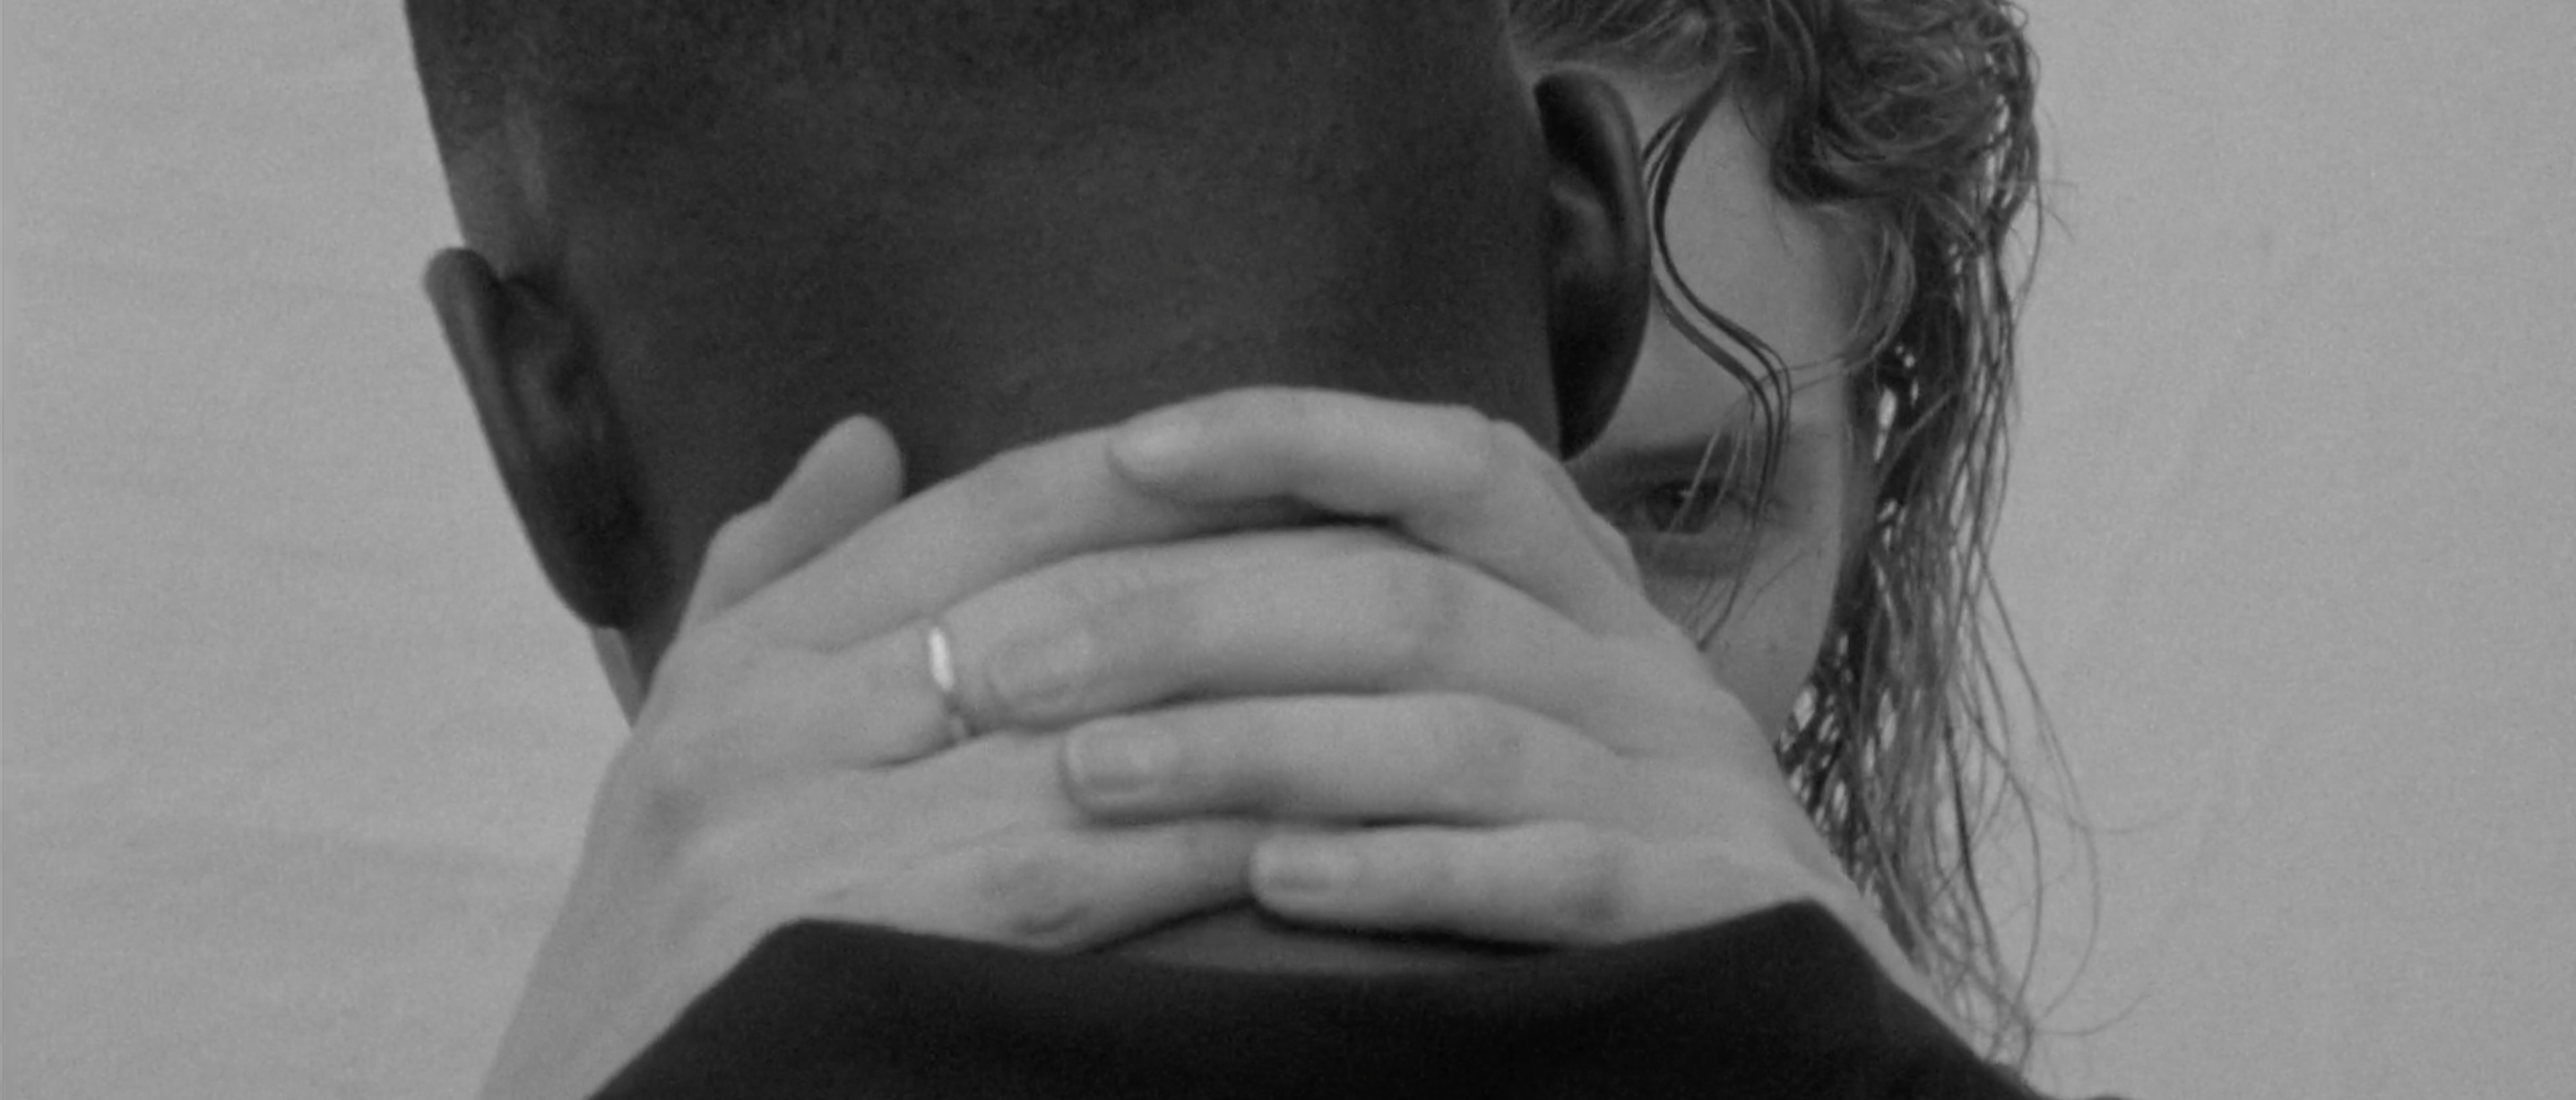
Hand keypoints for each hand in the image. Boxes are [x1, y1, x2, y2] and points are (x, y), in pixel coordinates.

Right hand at [484, 417, 1395, 1097]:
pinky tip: (1323, 822)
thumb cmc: (675, 969)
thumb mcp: (683, 755)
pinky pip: (1068, 868)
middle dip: (1250, 569)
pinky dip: (1202, 836)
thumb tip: (867, 433)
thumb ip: (773, 584)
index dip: (1160, 473)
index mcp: (742, 662)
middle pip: (1061, 597)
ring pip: (1084, 723)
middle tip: (1413, 550)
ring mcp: (790, 838)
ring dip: (1264, 697)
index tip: (1308, 458)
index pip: (984, 511)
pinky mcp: (845, 955)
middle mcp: (758, 723)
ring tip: (1413, 673)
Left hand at [934, 389, 1933, 1002]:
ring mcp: (1691, 791)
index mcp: (1594, 603)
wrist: (1823, 1035)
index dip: (1293, 437)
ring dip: (1256, 748)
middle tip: (1003, 668)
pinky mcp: (1716, 913)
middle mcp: (1645, 673)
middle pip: (1406, 601)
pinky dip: (1410, 873)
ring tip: (1088, 772)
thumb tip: (1167, 582)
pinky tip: (1279, 885)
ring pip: (1455, 733)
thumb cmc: (1615, 859)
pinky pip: (1552, 876)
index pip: (1453, 462)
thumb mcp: (1525, 723)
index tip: (1125, 452)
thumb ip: (1392, 645)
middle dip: (1188, 622)